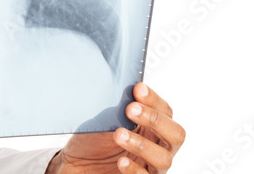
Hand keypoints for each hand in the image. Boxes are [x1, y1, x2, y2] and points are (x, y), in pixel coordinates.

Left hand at [46, 83, 184, 173]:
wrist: (78, 162)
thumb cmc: (95, 138)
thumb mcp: (104, 119)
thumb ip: (117, 107)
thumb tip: (121, 88)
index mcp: (152, 126)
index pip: (165, 111)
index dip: (154, 100)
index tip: (137, 89)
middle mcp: (157, 145)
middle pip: (175, 134)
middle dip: (155, 120)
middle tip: (131, 110)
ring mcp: (151, 166)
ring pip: (163, 159)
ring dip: (142, 145)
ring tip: (119, 134)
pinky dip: (135, 169)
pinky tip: (122, 161)